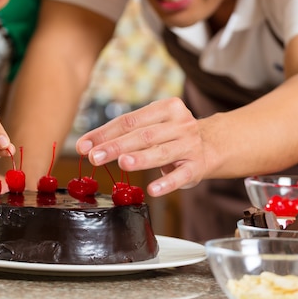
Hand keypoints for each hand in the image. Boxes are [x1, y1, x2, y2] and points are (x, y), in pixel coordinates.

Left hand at [75, 97, 206, 196]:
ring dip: (141, 159)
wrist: (213, 144)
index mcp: (165, 108)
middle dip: (116, 146)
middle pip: (143, 135)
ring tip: (122, 163)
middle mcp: (179, 124)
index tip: (84, 145)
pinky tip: (153, 190)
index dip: (104, 133)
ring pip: (162, 152)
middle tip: (95, 156)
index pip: (129, 120)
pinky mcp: (197, 167)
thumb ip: (125, 133)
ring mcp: (189, 145)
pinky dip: (166, 183)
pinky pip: (181, 176)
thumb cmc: (171, 135)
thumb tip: (89, 145)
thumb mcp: (152, 126)